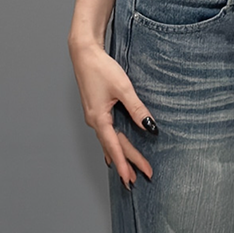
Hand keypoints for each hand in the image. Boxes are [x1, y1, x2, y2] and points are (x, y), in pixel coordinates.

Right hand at [70, 40, 154, 189]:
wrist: (84, 54)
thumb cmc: (101, 68)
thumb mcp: (123, 88)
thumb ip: (136, 108)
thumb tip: (149, 126)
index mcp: (99, 118)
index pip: (114, 146)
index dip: (124, 163)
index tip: (131, 178)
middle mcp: (94, 121)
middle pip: (113, 146)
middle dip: (127, 161)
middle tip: (140, 177)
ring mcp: (94, 116)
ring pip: (109, 140)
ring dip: (120, 154)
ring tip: (128, 171)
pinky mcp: (96, 110)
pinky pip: (106, 132)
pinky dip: (112, 144)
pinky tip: (114, 150)